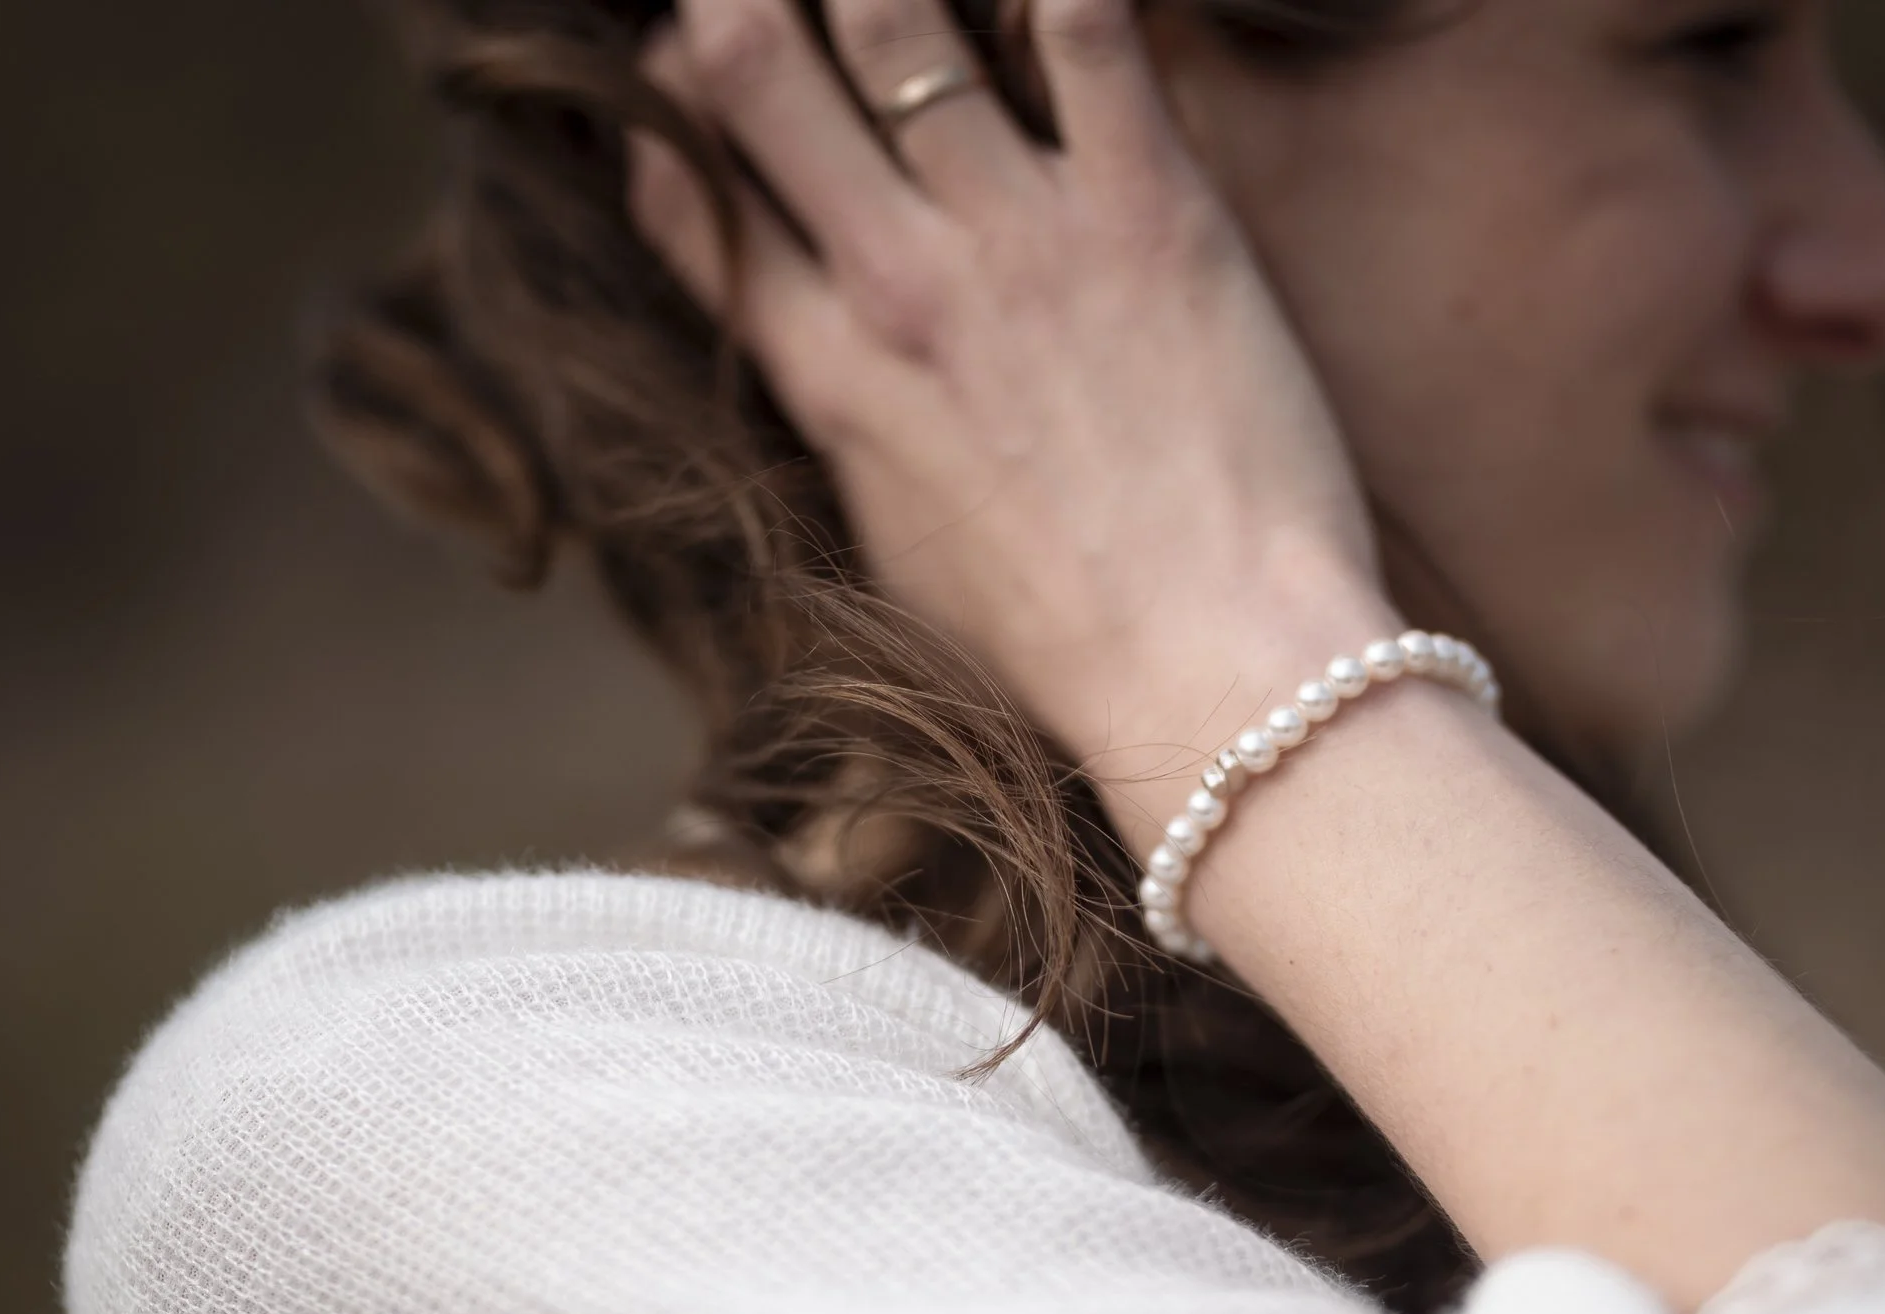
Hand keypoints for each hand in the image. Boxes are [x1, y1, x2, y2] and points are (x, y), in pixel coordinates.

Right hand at [627, 0, 1397, 782]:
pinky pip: (1085, 29)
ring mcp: (1019, 236)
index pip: (687, 190)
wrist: (1216, 676)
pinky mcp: (1150, 211)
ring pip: (895, 19)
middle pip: (752, 63)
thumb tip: (829, 369)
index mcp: (824, 373)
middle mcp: (897, 283)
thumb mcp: (898, 554)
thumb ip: (849, 435)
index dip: (667, 106)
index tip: (692, 71)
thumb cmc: (1063, 649)